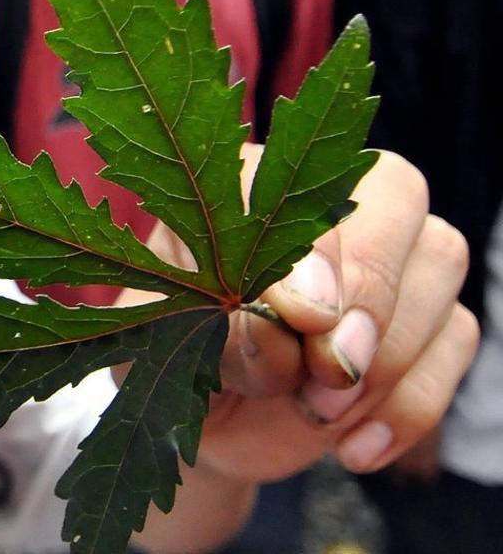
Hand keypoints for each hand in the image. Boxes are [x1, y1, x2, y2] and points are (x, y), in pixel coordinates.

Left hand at [143, 148, 478, 483]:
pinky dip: (409, 405)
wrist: (210, 415)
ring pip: (438, 262)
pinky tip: (351, 446)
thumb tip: (286, 322)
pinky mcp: (428, 314)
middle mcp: (331, 202)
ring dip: (385, 356)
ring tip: (315, 410)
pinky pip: (457, 337)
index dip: (317, 251)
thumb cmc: (179, 354)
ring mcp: (389, 254)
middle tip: (328, 371)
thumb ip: (221, 328)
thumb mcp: (173, 344)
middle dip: (369, 293)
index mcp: (251, 185)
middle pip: (397, 195)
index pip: (307, 184)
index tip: (303, 318)